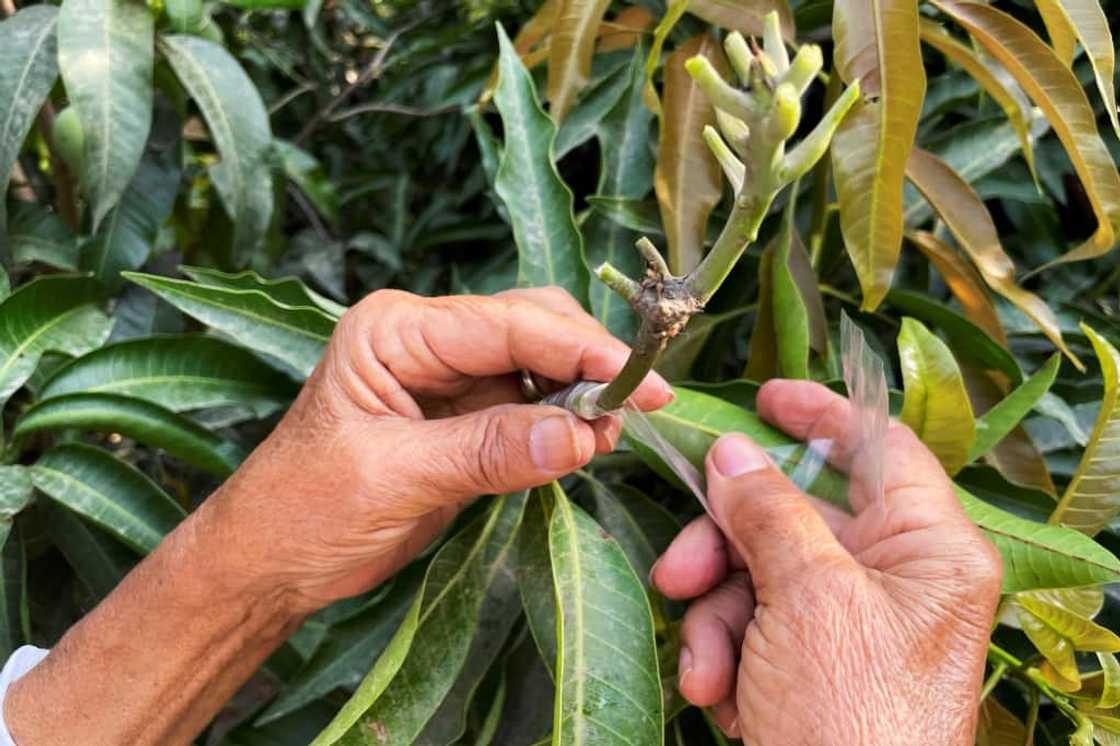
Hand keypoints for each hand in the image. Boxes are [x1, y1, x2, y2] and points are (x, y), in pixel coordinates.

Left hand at [200, 287, 671, 612]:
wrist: (269, 562)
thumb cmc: (302, 510)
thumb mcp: (395, 477)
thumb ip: (487, 451)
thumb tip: (580, 435)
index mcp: (395, 330)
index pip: (506, 324)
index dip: (579, 348)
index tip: (639, 379)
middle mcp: (427, 340)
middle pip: (532, 326)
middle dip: (588, 361)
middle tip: (639, 406)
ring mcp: (450, 378)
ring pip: (540, 363)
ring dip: (582, 392)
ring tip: (614, 432)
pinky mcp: (466, 418)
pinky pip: (531, 406)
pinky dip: (564, 422)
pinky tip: (586, 444)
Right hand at [651, 380, 1001, 744]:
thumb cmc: (855, 717)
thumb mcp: (809, 599)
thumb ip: (769, 514)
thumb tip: (733, 453)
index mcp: (928, 549)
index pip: (879, 447)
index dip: (819, 415)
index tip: (760, 398)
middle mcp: (895, 579)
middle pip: (795, 517)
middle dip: (727, 547)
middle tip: (680, 571)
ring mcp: (852, 624)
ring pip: (761, 574)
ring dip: (717, 617)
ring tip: (706, 670)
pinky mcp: (815, 665)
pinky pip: (756, 626)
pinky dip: (728, 654)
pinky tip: (723, 698)